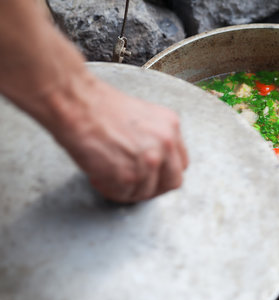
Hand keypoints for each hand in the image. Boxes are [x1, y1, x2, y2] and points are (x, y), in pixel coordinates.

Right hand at [51, 72, 188, 202]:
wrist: (77, 104)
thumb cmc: (99, 107)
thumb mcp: (142, 117)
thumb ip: (155, 139)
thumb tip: (155, 161)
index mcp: (171, 126)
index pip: (180, 163)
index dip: (166, 173)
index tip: (154, 176)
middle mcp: (166, 144)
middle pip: (172, 181)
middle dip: (153, 188)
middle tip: (134, 185)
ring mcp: (150, 161)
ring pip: (147, 192)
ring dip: (128, 190)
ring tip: (108, 176)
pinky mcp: (129, 176)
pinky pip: (123, 195)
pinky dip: (110, 190)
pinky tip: (99, 175)